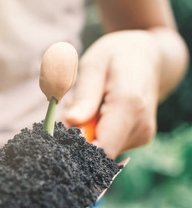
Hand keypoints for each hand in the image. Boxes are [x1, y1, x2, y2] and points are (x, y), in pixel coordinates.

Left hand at [62, 30, 161, 158]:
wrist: (147, 58)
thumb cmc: (116, 57)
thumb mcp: (93, 66)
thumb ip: (83, 97)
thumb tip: (71, 123)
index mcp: (129, 104)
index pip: (102, 148)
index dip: (76, 147)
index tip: (60, 132)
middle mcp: (140, 125)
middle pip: (98, 151)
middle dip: (78, 136)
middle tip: (74, 109)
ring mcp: (142, 135)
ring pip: (100, 148)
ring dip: (85, 132)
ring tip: (89, 105)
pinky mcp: (138, 139)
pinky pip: (107, 144)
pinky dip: (95, 131)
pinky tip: (98, 112)